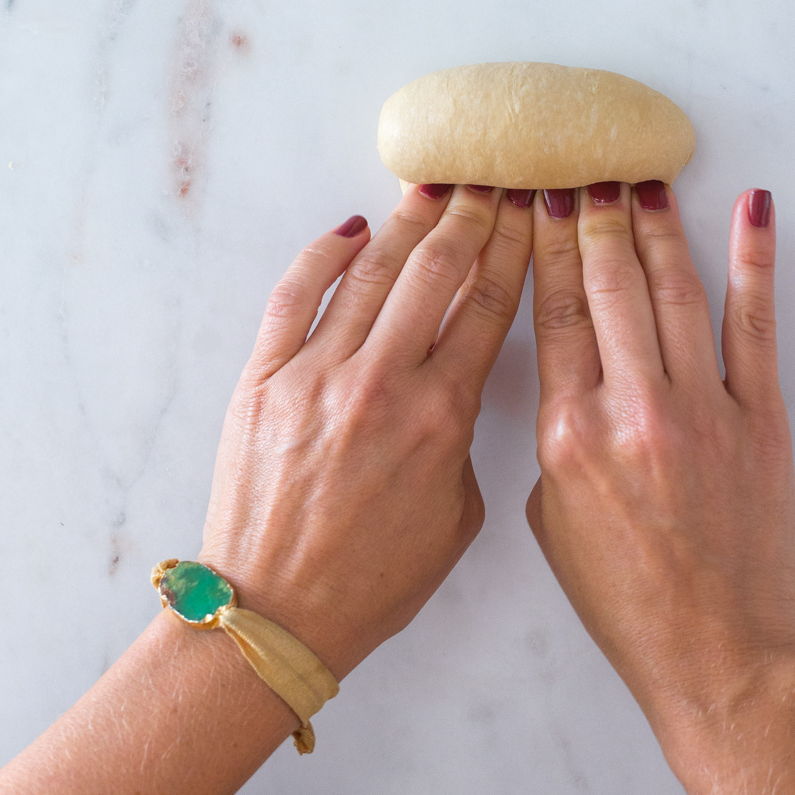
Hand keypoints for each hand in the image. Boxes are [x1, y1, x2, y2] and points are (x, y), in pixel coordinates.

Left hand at [0, 186, 532, 794]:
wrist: (275, 614)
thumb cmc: (373, 582)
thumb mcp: (458, 517)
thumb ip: (466, 437)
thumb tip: (458, 378)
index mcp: (442, 417)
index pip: (490, 306)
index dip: (515, 248)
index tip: (530, 210)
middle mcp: (383, 382)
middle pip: (438, 271)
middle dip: (472, 217)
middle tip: (491, 180)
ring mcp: (318, 374)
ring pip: (372, 272)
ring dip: (409, 221)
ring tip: (436, 185)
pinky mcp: (264, 377)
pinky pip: (295, 294)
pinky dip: (323, 253)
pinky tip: (351, 226)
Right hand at [526, 182, 794, 794]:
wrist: (717, 657)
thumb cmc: (627, 603)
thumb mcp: (552, 521)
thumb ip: (554, 438)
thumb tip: (571, 378)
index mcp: (568, 434)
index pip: (553, 313)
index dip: (546, 248)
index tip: (537, 200)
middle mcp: (631, 409)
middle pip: (607, 286)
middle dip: (592, 219)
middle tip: (582, 169)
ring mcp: (700, 408)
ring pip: (671, 290)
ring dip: (654, 226)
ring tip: (638, 179)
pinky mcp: (757, 417)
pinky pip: (752, 323)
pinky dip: (753, 260)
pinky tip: (748, 210)